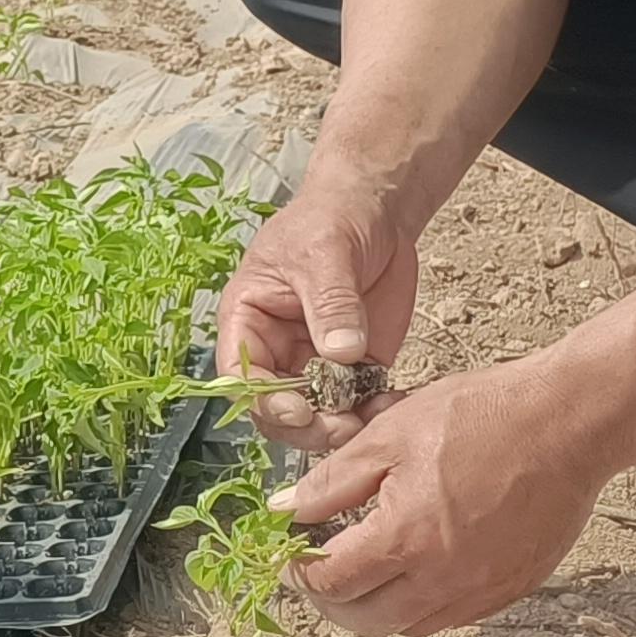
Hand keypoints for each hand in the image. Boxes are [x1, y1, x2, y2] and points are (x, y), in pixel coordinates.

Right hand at [215, 185, 419, 444]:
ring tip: (377, 413)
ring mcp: (315, 362)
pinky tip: (395, 402)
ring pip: (317, 415)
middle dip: (307, 425)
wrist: (375, 209)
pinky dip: (374, 412)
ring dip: (343, 425)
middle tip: (344, 427)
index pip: (240, 375)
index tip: (300, 410)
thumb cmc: (331, 219)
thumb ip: (331, 304)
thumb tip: (342, 353)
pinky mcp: (355, 366)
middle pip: (276, 409)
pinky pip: (358, 404)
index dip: (263, 401)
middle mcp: (276, 350)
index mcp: (248, 321)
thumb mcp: (325, 254)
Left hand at [275, 360, 611, 636]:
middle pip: (365, 621)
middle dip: (332, 602)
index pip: (331, 583)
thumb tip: (287, 510)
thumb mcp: (389, 434)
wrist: (571, 422)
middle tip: (322, 571)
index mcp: (406, 539)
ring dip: (377, 608)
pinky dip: (422, 605)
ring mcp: (482, 591)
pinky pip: (452, 618)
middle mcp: (444, 579)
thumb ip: (332, 481)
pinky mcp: (511, 589)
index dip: (300, 574)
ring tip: (369, 569)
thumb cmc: (484, 417)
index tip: (292, 558)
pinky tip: (418, 568)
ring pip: (409, 628)